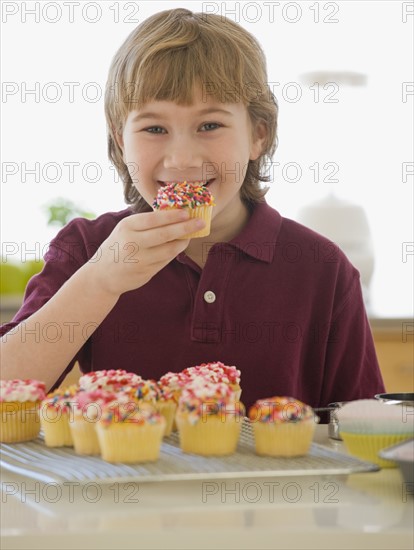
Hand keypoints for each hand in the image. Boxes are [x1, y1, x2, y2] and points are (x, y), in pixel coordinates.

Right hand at [87, 209, 204, 296]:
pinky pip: (166, 260)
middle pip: (165, 234)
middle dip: (185, 227)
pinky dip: (175, 252)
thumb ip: (145, 223)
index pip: (153, 219)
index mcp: (127, 227)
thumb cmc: (118, 246)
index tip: (187, 212)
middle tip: (200, 222)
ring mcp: (140, 260)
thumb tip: (174, 213)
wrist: (103, 275)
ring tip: (191, 234)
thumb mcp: (125, 230)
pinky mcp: (146, 273)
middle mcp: (133, 243)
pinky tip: (181, 245)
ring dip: (183, 241)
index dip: (172, 215)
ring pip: (169, 249)